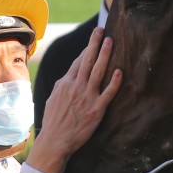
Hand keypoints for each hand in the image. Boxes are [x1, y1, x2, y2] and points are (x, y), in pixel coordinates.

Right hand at [28, 27, 121, 172]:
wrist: (55, 141)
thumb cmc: (54, 121)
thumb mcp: (53, 98)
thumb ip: (63, 86)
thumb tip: (69, 76)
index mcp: (65, 83)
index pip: (78, 61)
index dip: (87, 48)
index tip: (94, 37)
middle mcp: (75, 87)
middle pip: (87, 61)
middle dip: (95, 43)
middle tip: (102, 30)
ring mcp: (86, 98)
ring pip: (97, 72)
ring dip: (105, 55)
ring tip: (111, 41)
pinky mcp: (96, 110)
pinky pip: (107, 93)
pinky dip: (113, 82)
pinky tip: (119, 71)